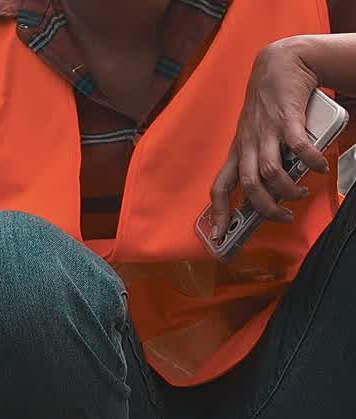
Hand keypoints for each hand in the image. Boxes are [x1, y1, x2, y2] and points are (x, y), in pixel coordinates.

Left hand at [209, 39, 328, 240]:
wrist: (280, 63)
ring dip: (287, 188)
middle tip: (282, 217)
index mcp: (238, 151)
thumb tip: (276, 188)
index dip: (218, 213)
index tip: (218, 236)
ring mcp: (265, 132)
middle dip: (264, 208)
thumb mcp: (257, 134)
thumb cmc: (269, 104)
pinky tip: (319, 166)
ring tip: (301, 193)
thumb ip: (263, 158)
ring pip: (269, 171)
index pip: (220, 187)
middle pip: (247, 186)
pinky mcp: (286, 118)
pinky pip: (297, 147)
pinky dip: (309, 161)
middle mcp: (248, 144)